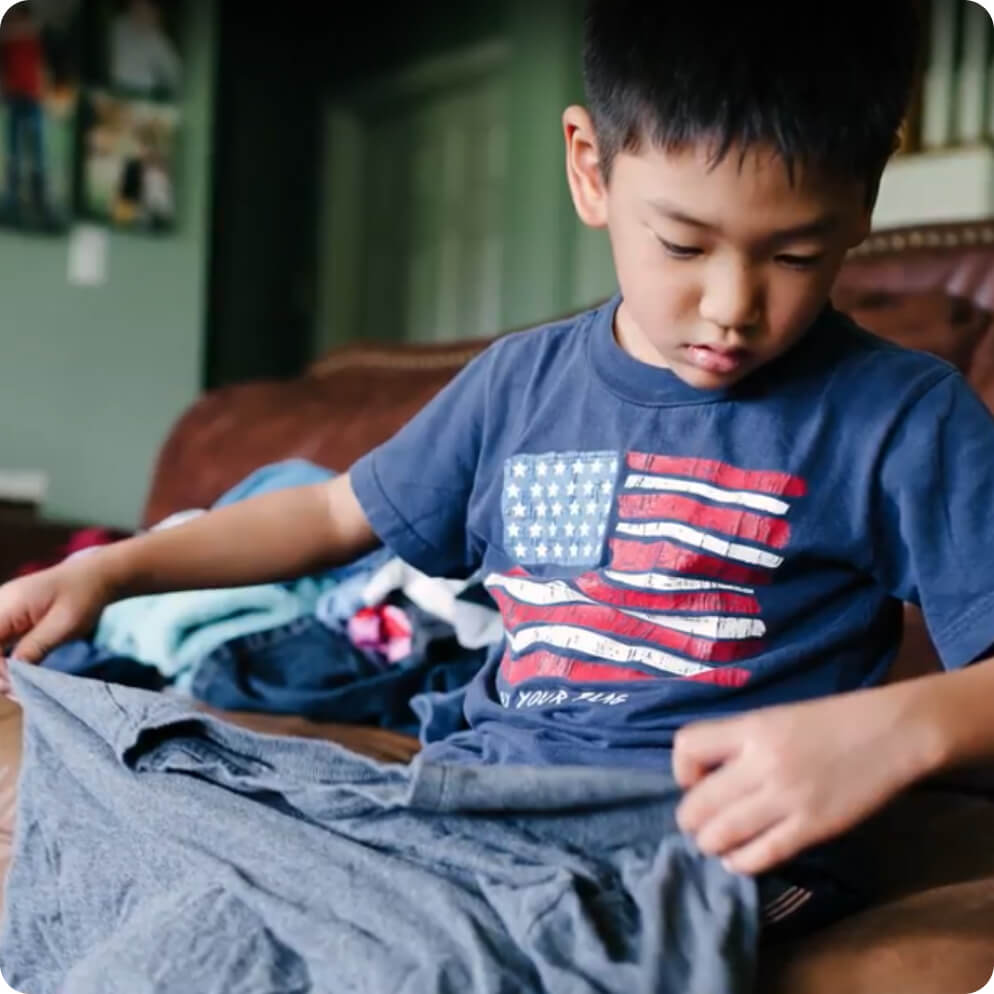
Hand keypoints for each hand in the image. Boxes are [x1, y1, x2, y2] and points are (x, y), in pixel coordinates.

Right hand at [0, 557, 117, 688]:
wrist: (95, 577)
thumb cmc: (82, 598)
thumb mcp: (63, 626)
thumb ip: (34, 649)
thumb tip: (10, 676)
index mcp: (5, 605)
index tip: (15, 684)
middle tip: (16, 692)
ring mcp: (1, 612)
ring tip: (17, 688)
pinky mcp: (8, 619)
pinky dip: (3, 661)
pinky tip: (18, 676)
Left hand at [672, 688, 936, 874]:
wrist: (891, 731)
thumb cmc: (831, 720)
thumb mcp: (775, 717)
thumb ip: (741, 742)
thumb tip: (706, 777)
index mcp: (751, 727)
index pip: (688, 746)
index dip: (681, 769)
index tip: (693, 780)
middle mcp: (762, 762)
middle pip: (700, 802)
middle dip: (690, 819)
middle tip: (696, 824)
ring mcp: (787, 798)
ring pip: (724, 833)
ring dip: (710, 844)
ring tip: (713, 844)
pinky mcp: (812, 827)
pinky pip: (763, 854)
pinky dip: (741, 863)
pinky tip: (738, 861)